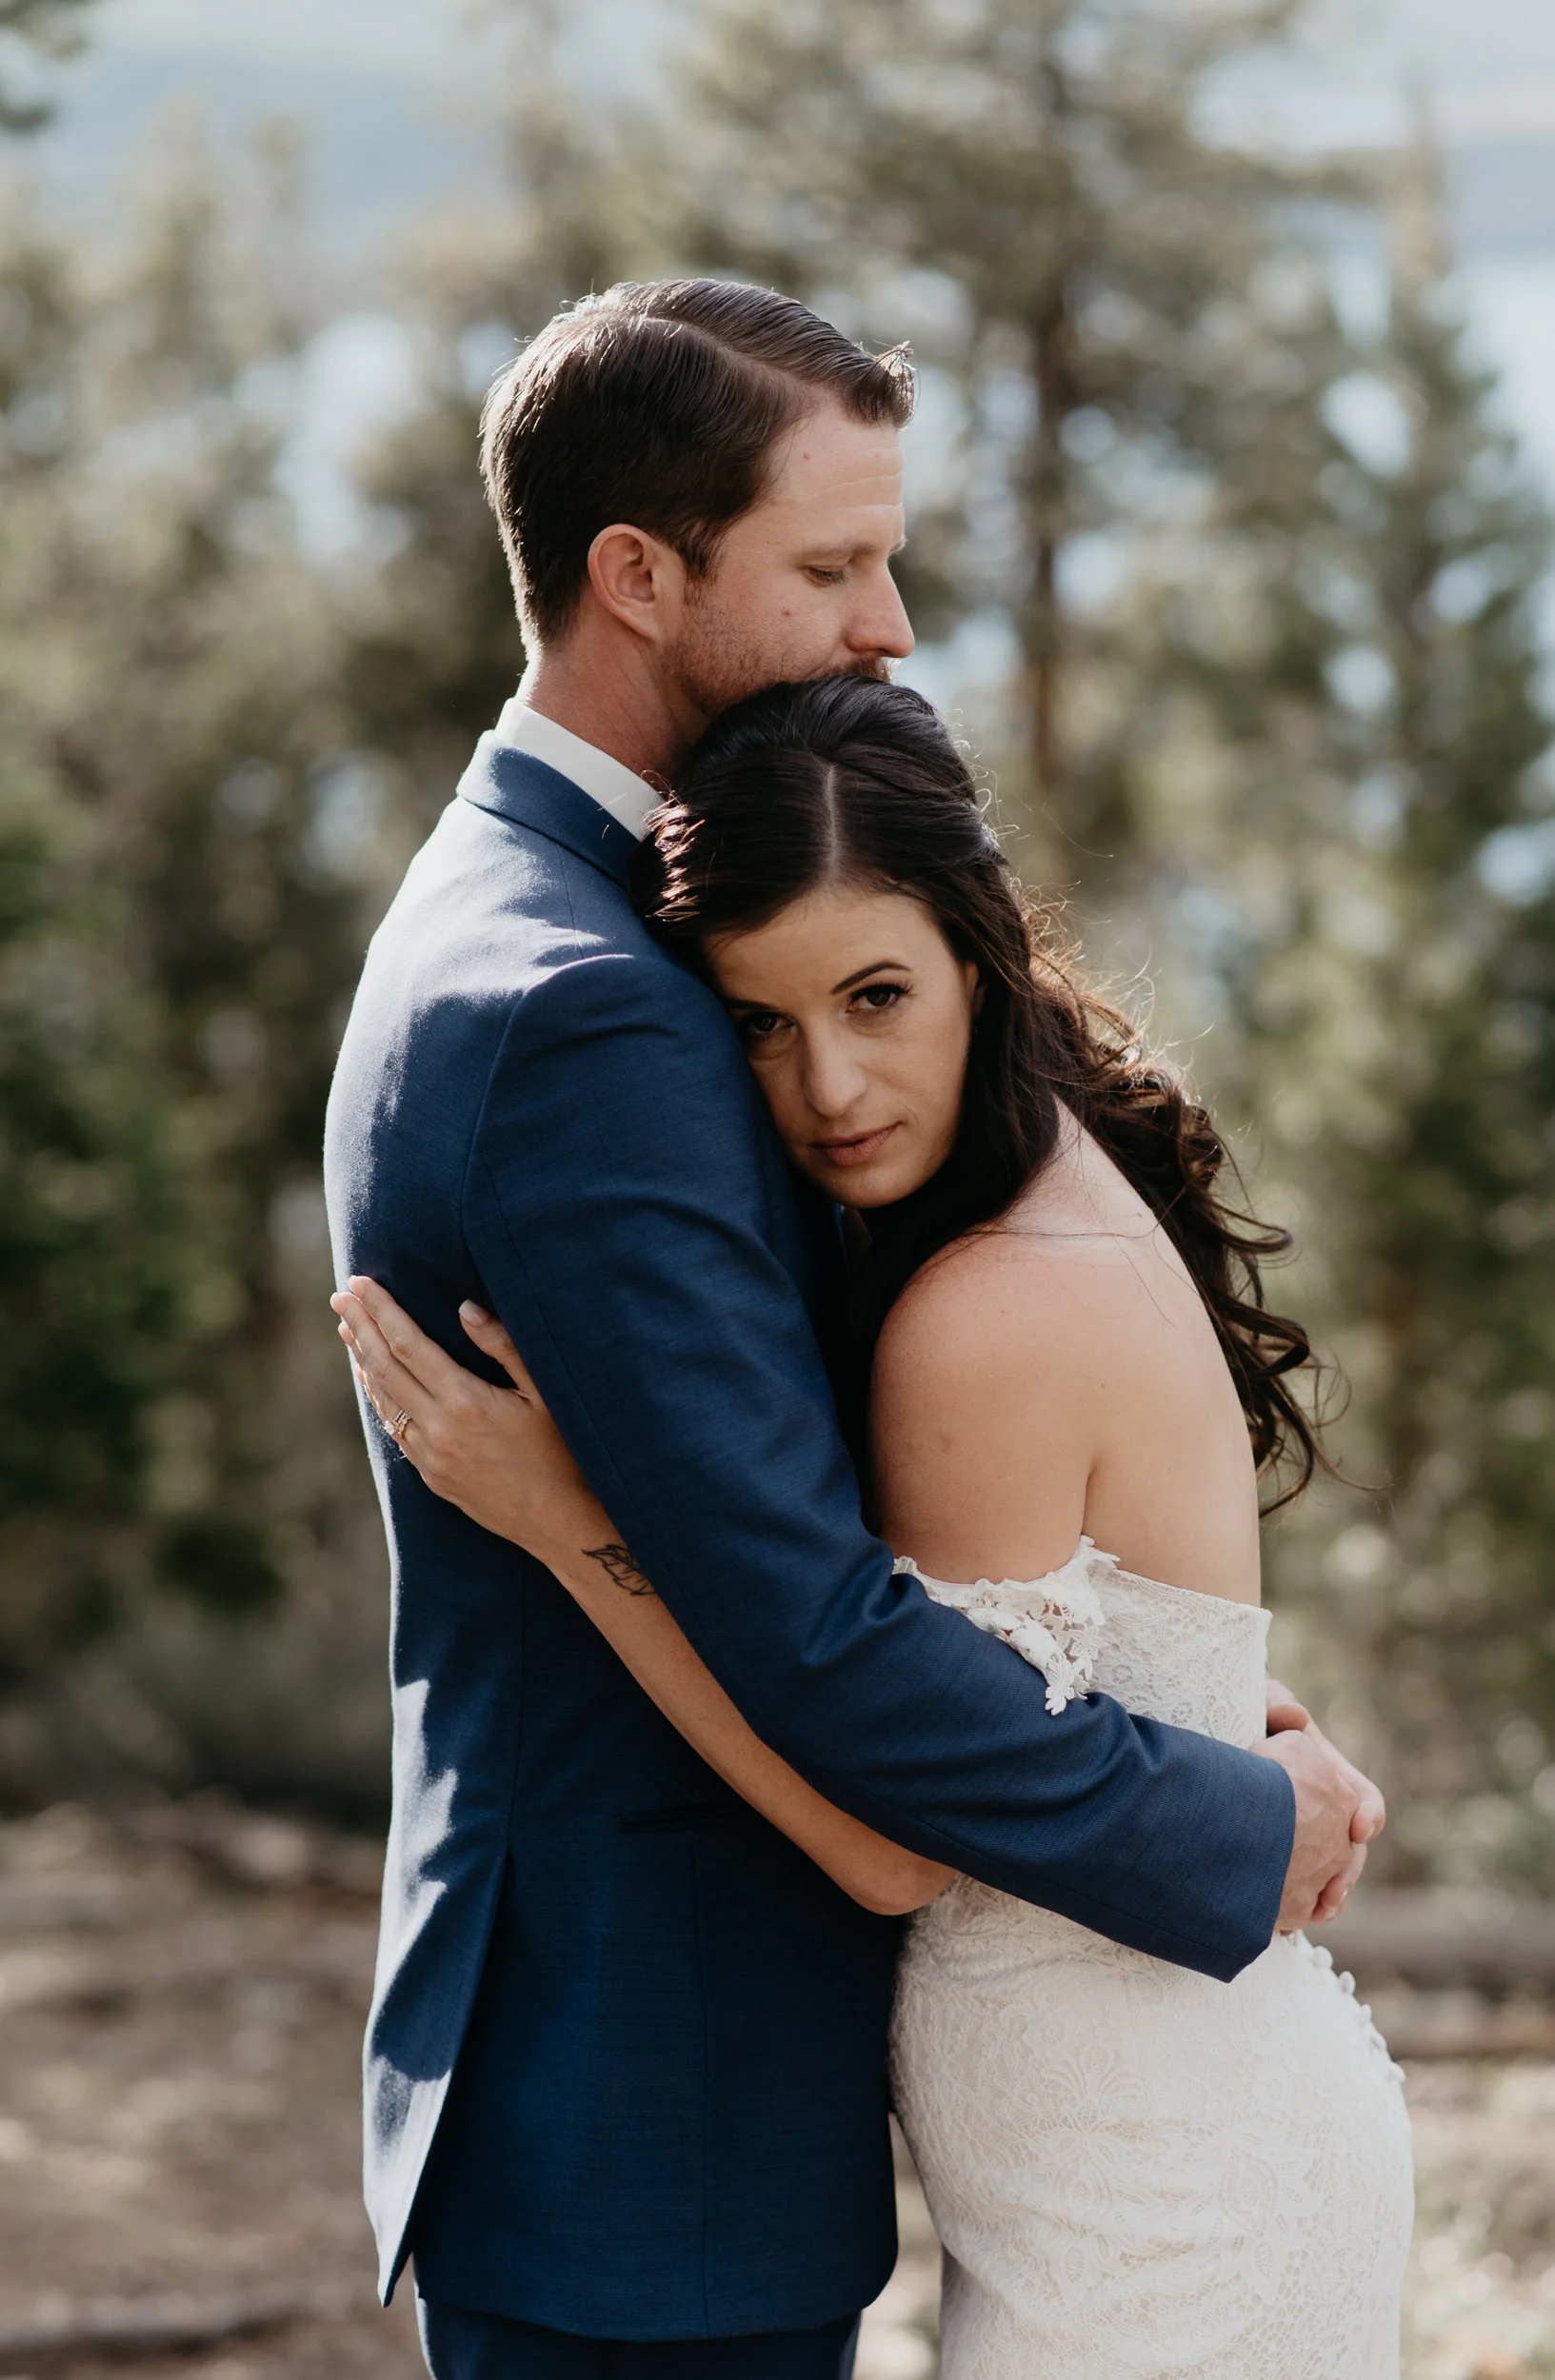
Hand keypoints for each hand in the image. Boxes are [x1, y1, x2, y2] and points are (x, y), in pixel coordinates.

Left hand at [330, 1277, 606, 1558]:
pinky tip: (372, 1377)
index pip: (408, 1345)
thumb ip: (504, 1347)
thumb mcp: (544, 1392)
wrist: (559, 1521)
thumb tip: (464, 1308)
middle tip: (339, 1296)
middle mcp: (439, 1430)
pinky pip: (395, 1427)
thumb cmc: (563, 1452)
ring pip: (383, 1399)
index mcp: (466, 1402)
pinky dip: (378, 1395)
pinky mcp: (432, 1475)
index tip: (360, 1283)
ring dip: (362, 1359)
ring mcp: (431, 1456)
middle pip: (384, 1367)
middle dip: (360, 1327)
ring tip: (348, 1327)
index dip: (381, 1310)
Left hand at [1263, 1677, 1384, 1924]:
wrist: (1213, 1743)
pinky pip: (1300, 1891)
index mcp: (1330, 1777)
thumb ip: (1277, 1703)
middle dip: (1347, 1873)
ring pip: (1330, 1876)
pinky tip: (1286, 1922)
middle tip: (1333, 1893)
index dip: (1368, 1813)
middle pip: (1351, 1850)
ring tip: (1316, 1913)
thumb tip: (1295, 1716)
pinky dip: (1299, 1907)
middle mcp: (1325, 1812)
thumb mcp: (1260, 1703)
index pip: (1364, 1799)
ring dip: (1329, 1897)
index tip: (1358, 1827)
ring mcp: (1305, 1838)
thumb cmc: (1245, 1717)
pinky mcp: (1281, 1859)